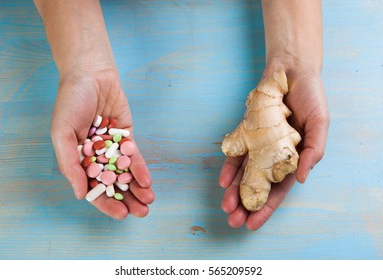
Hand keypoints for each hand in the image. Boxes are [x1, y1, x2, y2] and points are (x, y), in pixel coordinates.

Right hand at [51, 66, 153, 219]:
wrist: (91, 75)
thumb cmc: (70, 103)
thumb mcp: (62, 134)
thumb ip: (69, 165)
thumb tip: (80, 194)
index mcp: (77, 160)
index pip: (92, 187)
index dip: (105, 202)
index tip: (121, 214)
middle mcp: (95, 157)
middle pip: (112, 183)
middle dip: (127, 198)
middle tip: (141, 212)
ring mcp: (112, 147)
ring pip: (125, 173)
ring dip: (137, 188)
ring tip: (149, 202)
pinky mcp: (126, 136)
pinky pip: (133, 156)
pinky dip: (140, 169)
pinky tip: (148, 181)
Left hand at [219, 66, 328, 229]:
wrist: (290, 71)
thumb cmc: (310, 97)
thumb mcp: (320, 124)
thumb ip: (313, 151)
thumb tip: (301, 179)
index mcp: (292, 158)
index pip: (279, 189)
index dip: (267, 207)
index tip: (253, 224)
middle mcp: (273, 155)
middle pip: (257, 186)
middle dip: (246, 204)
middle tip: (233, 221)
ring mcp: (257, 145)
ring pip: (243, 173)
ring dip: (234, 191)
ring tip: (225, 207)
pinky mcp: (245, 133)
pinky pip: (235, 153)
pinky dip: (229, 167)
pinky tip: (223, 181)